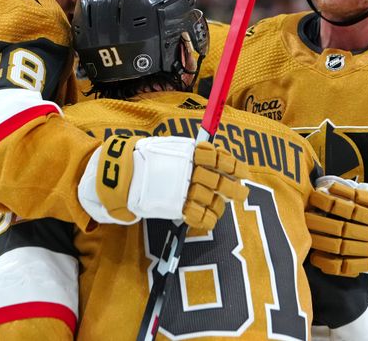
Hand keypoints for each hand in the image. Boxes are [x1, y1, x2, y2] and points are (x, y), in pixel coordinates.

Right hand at [78, 135, 248, 229]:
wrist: (124, 173)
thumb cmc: (148, 159)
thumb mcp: (172, 148)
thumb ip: (192, 152)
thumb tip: (214, 155)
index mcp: (191, 154)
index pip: (219, 158)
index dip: (234, 165)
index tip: (244, 172)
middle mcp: (191, 172)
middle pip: (221, 181)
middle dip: (234, 189)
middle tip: (242, 193)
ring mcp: (185, 190)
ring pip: (213, 200)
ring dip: (220, 205)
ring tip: (221, 206)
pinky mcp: (177, 207)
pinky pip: (200, 217)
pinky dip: (208, 219)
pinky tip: (210, 218)